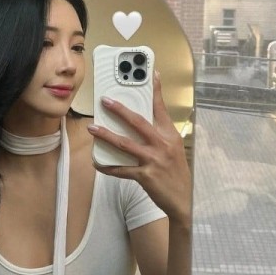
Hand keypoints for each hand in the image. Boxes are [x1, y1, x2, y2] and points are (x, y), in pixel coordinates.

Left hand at [88, 71, 191, 225]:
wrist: (183, 200)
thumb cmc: (176, 172)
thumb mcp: (174, 149)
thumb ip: (161, 134)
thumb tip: (144, 122)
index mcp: (170, 136)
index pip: (161, 109)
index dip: (155, 91)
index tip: (151, 74)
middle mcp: (162, 145)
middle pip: (138, 122)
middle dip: (120, 110)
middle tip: (105, 101)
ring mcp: (153, 160)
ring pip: (125, 144)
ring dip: (106, 135)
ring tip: (92, 128)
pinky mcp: (145, 176)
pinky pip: (121, 170)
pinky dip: (108, 167)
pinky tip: (98, 163)